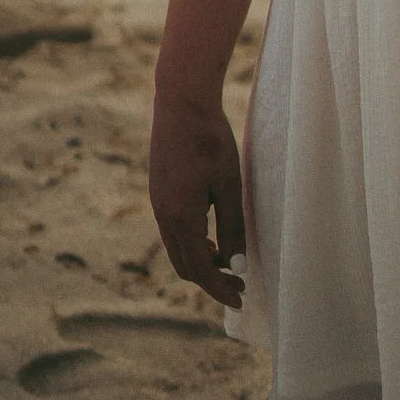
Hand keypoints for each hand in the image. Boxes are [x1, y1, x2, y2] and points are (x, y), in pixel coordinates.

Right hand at [148, 85, 246, 307]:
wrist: (181, 102)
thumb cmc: (210, 140)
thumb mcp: (228, 183)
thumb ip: (231, 224)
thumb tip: (235, 262)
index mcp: (180, 218)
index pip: (200, 269)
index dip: (220, 288)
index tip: (241, 298)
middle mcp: (163, 216)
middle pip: (184, 265)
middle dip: (210, 280)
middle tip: (238, 283)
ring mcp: (158, 203)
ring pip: (177, 249)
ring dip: (200, 262)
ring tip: (227, 263)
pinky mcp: (159, 191)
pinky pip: (173, 231)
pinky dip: (192, 243)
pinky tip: (211, 235)